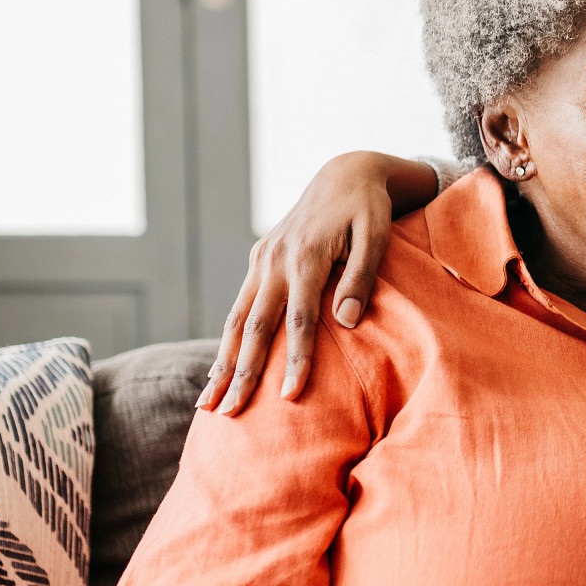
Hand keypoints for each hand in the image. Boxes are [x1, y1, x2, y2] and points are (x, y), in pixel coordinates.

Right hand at [198, 151, 436, 413]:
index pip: (299, 321)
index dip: (296, 360)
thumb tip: (346, 322)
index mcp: (304, 257)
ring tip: (208, 401)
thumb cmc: (369, 210)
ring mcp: (261, 260)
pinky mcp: (259, 260)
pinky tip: (220, 368)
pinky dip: (228, 340)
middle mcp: (274, 260)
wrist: (345, 174)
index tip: (291, 397)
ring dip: (223, 362)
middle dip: (242, 373)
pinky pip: (239, 306)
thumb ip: (361, 278)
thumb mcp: (377, 237)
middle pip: (254, 327)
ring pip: (236, 319)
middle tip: (230, 412)